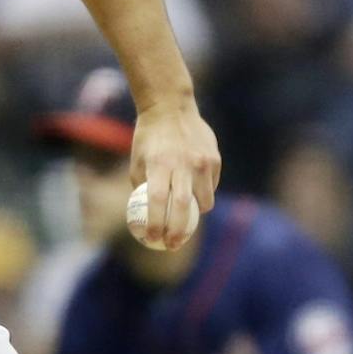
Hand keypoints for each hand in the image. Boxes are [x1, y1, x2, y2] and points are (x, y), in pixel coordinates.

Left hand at [130, 94, 219, 249]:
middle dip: (179, 231)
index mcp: (159, 164)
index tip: (152, 240)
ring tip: (184, 220)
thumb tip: (143, 217)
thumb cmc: (148, 139)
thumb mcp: (137, 161)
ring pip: (204, 201)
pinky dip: (203, 195)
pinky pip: (210, 187)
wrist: (171, 108)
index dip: (156, 224)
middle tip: (173, 244)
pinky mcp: (215, 160)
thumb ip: (143, 188)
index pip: (158, 201)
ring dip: (194, 215)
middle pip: (183, 207)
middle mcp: (183, 164)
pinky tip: (193, 193)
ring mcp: (202, 162)